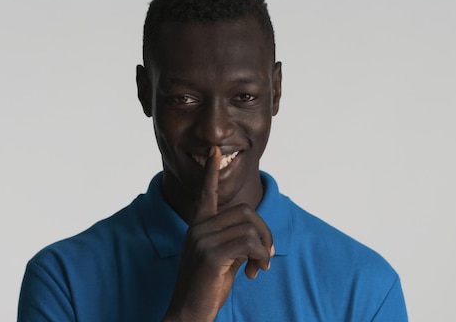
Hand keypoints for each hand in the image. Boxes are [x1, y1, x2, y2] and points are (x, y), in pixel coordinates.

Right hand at [163, 146, 274, 321]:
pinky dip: (261, 257)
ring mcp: (202, 240)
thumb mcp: (223, 259)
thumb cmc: (206, 288)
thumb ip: (236, 242)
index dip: (211, 171)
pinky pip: (249, 244)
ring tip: (259, 267)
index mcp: (198, 226)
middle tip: (267, 256)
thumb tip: (261, 240)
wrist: (188, 314)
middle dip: (265, 232)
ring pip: (250, 227)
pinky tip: (255, 272)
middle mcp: (198, 228)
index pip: (206, 192)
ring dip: (264, 249)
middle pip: (246, 211)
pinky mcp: (210, 254)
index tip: (214, 150)